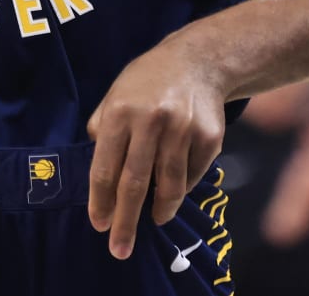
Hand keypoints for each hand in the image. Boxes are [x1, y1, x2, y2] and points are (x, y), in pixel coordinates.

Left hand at [86, 39, 226, 259]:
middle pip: (135, 184)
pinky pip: (192, 175)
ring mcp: (183, 129)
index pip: (106, 168)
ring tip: (154, 220)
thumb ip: (102, 128)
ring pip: (169, 185)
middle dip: (126, 222)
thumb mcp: (115, 94)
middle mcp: (152, 121)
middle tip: (120, 248)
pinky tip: (176, 186)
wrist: (197, 60)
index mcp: (121, 112)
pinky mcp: (210, 137)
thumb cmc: (147, 81)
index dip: (100, 201)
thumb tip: (98, 172)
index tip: (98, 225)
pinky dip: (182, 186)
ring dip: (160, 209)